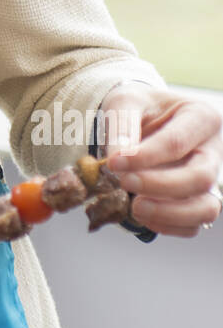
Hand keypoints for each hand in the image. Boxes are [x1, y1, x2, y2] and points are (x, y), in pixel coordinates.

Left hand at [99, 83, 222, 237]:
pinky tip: (142, 216)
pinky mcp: (199, 201)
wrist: (142, 119)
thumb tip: (118, 158)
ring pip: (206, 208)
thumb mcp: (125, 102)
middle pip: (200, 177)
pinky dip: (168, 226)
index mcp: (201, 116)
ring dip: (168, 213)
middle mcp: (213, 150)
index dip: (145, 156)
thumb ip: (122, 126)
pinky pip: (193, 225)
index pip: (177, 142)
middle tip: (125, 182)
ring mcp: (209, 179)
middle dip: (160, 186)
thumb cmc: (139, 108)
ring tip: (135, 207)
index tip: (115, 163)